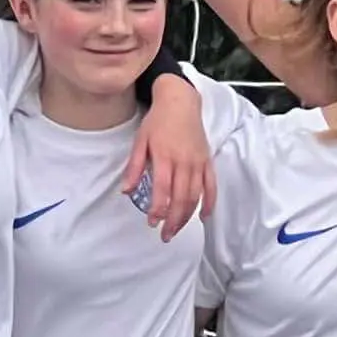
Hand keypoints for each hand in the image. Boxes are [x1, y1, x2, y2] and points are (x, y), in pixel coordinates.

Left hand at [123, 78, 216, 240]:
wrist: (180, 101)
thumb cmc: (158, 121)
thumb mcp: (140, 141)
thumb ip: (134, 167)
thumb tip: (126, 190)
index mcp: (165, 156)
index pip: (163, 190)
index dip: (158, 209)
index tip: (152, 222)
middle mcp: (184, 162)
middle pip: (181, 198)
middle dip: (173, 221)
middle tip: (165, 235)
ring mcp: (198, 163)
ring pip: (195, 197)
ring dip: (187, 217)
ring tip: (177, 230)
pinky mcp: (207, 162)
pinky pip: (211, 187)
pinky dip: (209, 204)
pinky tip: (203, 217)